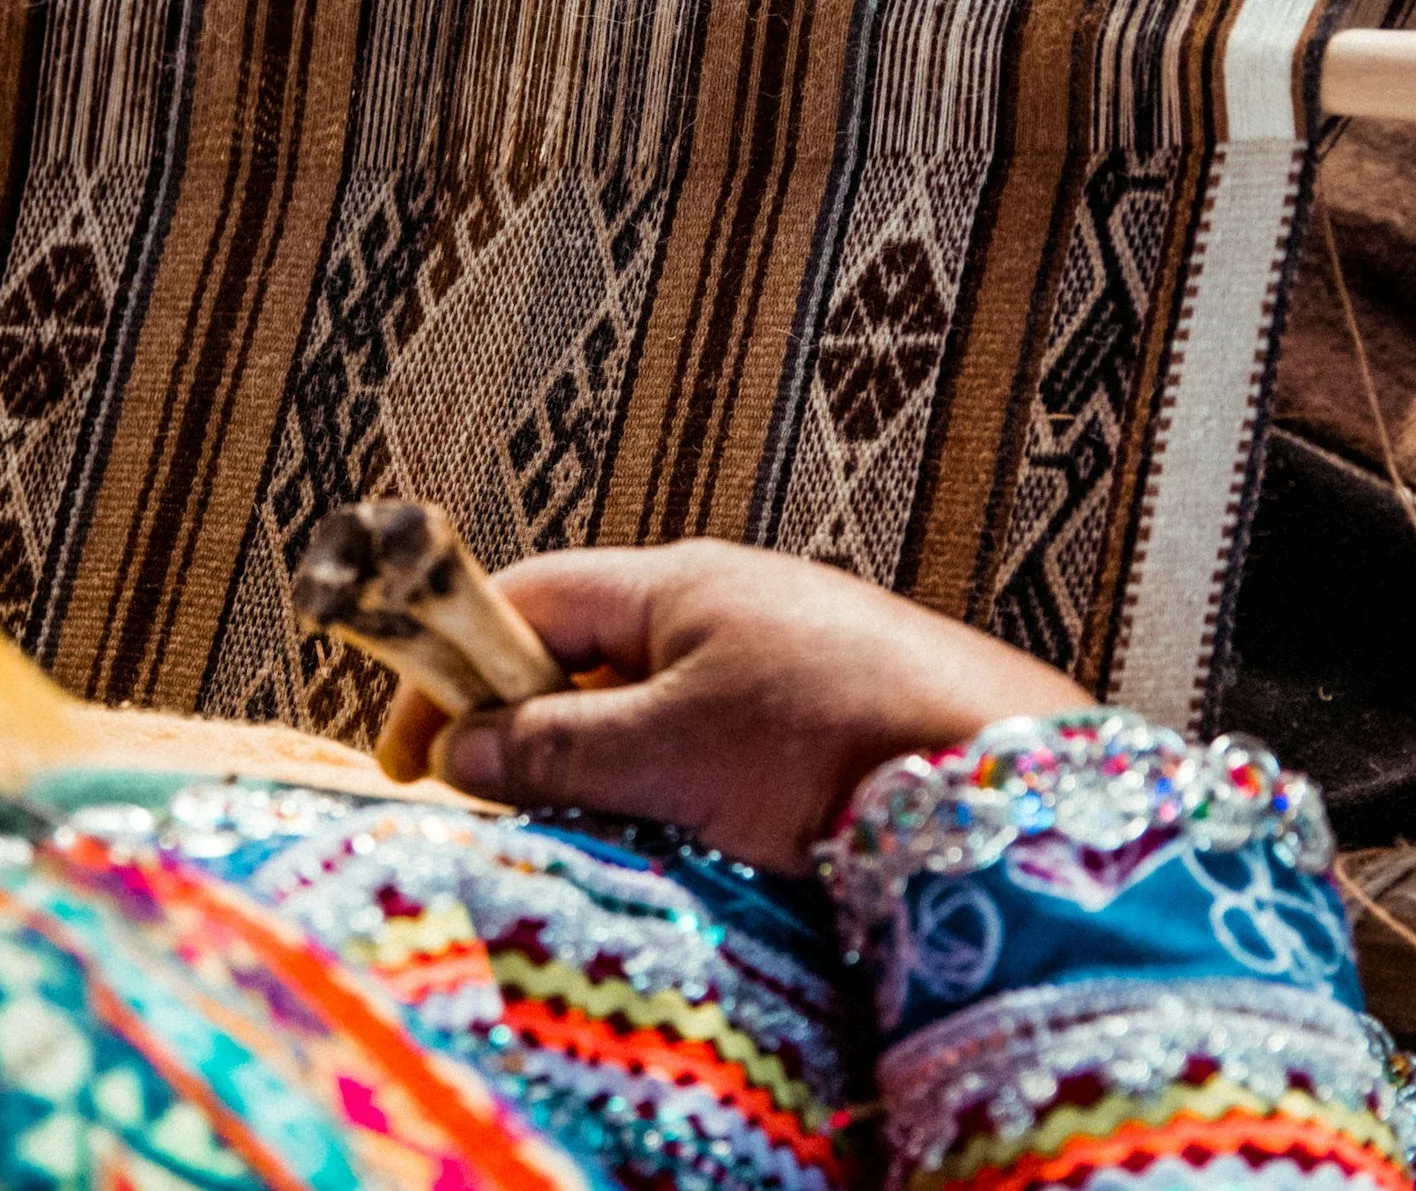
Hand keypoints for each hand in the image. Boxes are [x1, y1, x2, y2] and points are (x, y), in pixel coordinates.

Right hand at [375, 540, 1090, 871]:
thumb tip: (459, 747)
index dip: (450, 666)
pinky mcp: (818, 708)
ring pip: (643, 700)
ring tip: (592, 829)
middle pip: (579, 649)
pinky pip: (707, 732)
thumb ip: (556, 747)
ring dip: (597, 761)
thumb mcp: (670, 752)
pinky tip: (682, 833)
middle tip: (492, 799)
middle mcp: (720, 600)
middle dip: (522, 721)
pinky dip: (668, 778)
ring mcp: (773, 651)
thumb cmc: (832, 739)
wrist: (1005, 767)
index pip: (525, 600)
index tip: (410, 751)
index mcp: (673, 582)